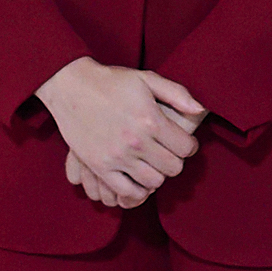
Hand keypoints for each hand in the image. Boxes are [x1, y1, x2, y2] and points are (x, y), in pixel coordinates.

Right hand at [37, 58, 205, 209]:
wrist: (71, 86)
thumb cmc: (111, 81)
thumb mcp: (147, 78)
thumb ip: (177, 93)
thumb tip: (200, 109)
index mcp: (151, 120)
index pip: (186, 148)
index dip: (189, 146)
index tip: (182, 143)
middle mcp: (136, 141)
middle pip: (173, 167)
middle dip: (175, 161)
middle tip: (168, 153)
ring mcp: (117, 156)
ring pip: (154, 182)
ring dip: (158, 175)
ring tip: (153, 164)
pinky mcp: (100, 166)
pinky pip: (126, 191)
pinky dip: (137, 191)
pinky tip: (138, 179)